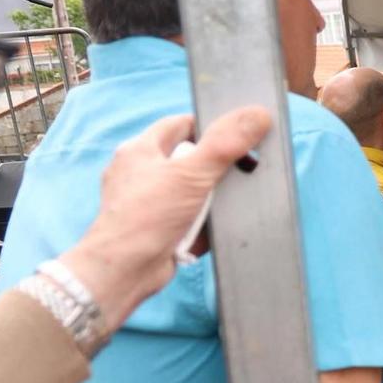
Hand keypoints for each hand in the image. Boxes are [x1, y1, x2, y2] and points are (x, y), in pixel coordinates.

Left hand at [61, 106, 270, 322]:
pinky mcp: (154, 227)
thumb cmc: (149, 215)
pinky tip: (215, 227)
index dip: (210, 126)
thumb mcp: (192, 174)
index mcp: (140, 150)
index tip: (238, 138)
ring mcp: (145, 201)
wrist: (124, 270)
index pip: (180, 124)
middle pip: (188, 158)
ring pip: (189, 189)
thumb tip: (258, 113)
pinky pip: (186, 216)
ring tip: (231, 202)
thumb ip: (225, 144)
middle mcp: (139, 172)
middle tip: (241, 172)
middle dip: (214, 167)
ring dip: (210, 198)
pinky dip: (201, 222)